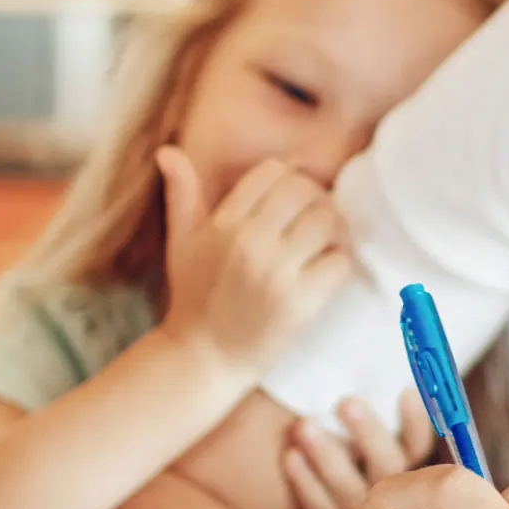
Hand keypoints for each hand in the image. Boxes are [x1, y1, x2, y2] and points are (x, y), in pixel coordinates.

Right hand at [157, 150, 353, 384]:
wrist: (203, 357)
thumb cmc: (194, 298)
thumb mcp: (181, 243)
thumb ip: (182, 195)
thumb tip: (168, 151)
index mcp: (223, 224)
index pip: (274, 172)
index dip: (290, 181)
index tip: (293, 202)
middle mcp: (249, 242)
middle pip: (306, 191)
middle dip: (317, 201)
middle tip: (315, 222)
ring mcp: (276, 273)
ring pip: (327, 222)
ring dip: (334, 231)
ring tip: (325, 245)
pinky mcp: (300, 303)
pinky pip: (339, 263)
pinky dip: (339, 265)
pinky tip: (326, 273)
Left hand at [284, 393, 436, 508]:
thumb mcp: (401, 487)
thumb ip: (403, 453)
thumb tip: (407, 392)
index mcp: (420, 492)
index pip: (421, 452)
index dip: (414, 423)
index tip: (405, 393)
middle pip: (386, 469)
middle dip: (366, 433)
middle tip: (346, 403)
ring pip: (349, 490)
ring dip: (327, 455)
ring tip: (304, 426)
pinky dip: (306, 485)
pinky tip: (292, 459)